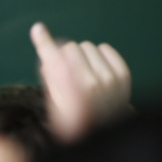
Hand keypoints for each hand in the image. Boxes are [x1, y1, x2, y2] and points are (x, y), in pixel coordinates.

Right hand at [31, 22, 130, 141]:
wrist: (106, 132)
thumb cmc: (75, 121)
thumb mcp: (55, 106)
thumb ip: (51, 80)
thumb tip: (47, 59)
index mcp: (71, 92)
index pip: (55, 60)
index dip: (45, 43)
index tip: (38, 28)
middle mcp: (92, 82)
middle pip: (71, 48)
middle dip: (65, 56)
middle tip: (67, 72)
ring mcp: (110, 77)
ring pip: (87, 46)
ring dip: (82, 57)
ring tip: (84, 75)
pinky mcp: (122, 73)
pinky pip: (104, 48)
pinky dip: (98, 56)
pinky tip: (97, 71)